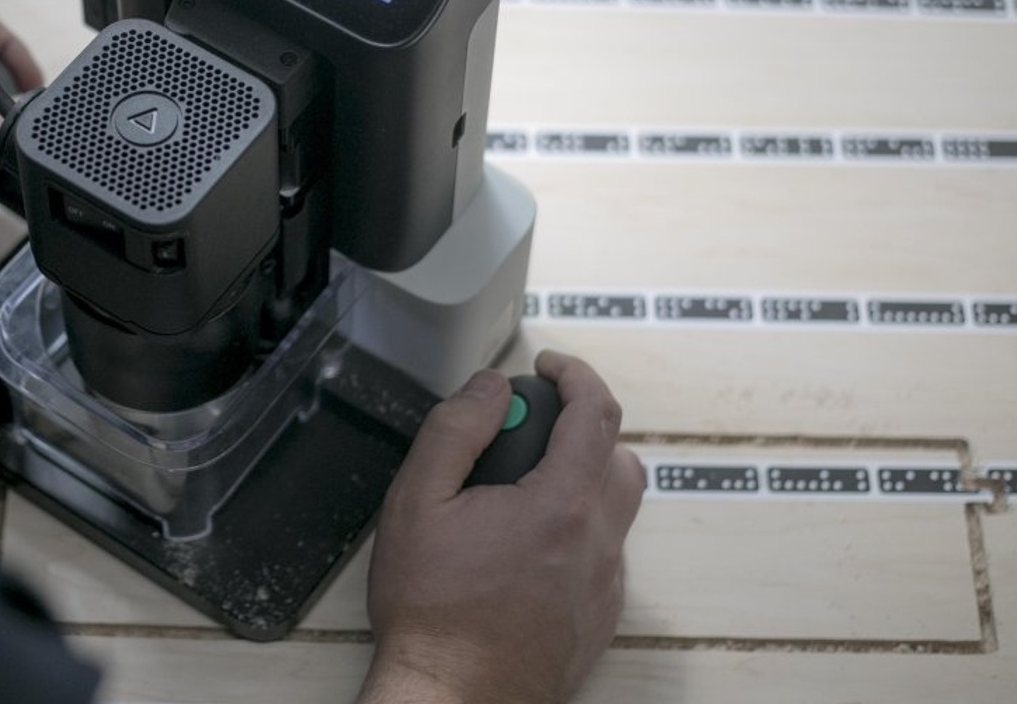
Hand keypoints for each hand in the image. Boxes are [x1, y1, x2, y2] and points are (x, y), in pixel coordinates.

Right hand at [359, 351, 644, 703]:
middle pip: (620, 457)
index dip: (575, 375)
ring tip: (521, 489)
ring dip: (582, 478)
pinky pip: (605, 552)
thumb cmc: (431, 607)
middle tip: (528, 430)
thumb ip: (456, 429)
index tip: (547, 368)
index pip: (596, 413)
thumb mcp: (418, 501)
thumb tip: (492, 387)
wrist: (453, 698)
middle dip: (582, 426)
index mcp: (561, 505)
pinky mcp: (600, 617)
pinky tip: (525, 543)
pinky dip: (578, 526)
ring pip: (617, 507)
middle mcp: (598, 543)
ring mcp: (604, 584)